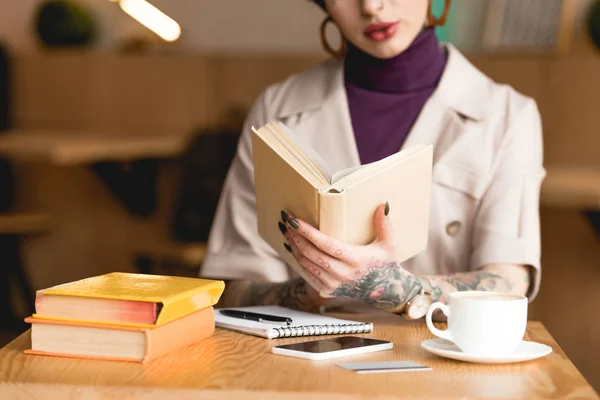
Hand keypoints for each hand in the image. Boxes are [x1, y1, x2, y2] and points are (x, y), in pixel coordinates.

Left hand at [279, 203, 421, 310]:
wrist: (384, 290)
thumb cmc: (385, 263)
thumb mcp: (389, 244)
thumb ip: (385, 224)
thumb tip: (382, 205)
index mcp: (354, 259)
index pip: (324, 243)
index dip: (306, 231)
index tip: (293, 219)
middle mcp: (341, 273)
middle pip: (309, 252)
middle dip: (294, 235)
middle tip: (285, 219)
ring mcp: (332, 284)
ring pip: (304, 262)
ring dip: (292, 245)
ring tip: (285, 230)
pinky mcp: (326, 290)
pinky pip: (306, 272)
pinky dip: (297, 258)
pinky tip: (291, 245)